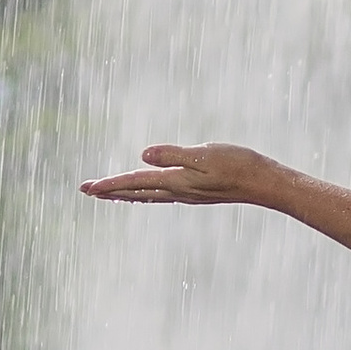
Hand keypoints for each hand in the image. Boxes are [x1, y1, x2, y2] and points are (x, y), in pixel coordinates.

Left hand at [79, 142, 267, 204]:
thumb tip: (143, 155)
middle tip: (87, 190)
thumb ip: (173, 154)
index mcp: (176, 181)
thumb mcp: (203, 154)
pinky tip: (146, 191)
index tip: (88, 188)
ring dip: (125, 193)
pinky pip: (160, 194)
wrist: (263, 183)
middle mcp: (177, 191)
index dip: (110, 184)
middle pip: (135, 192)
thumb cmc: (237, 164)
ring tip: (108, 193)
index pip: (134, 182)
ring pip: (147, 195)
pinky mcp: (195, 192)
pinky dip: (145, 192)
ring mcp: (186, 194)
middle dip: (110, 191)